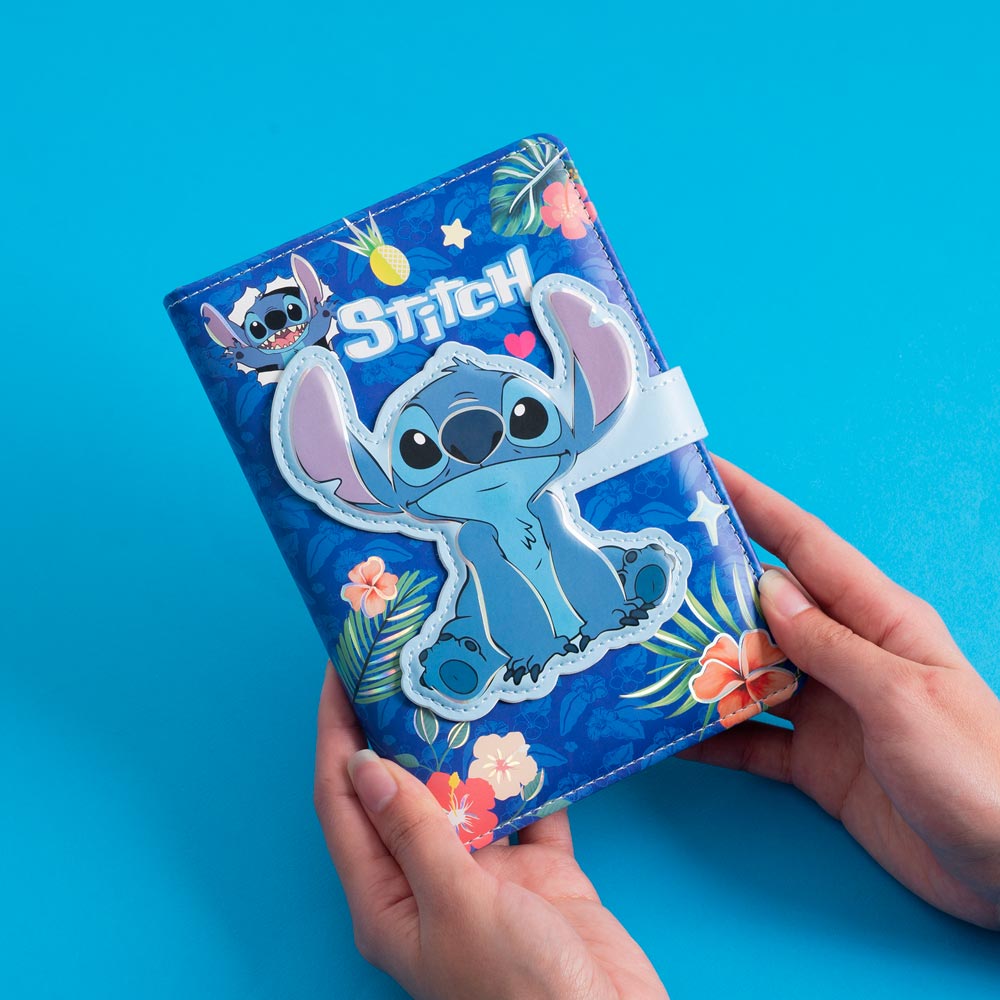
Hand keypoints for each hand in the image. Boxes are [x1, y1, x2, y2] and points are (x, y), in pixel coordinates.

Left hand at [314, 667, 668, 999]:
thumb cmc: (521, 994)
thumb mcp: (457, 908)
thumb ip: (415, 833)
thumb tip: (363, 764)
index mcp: (387, 899)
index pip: (344, 801)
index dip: (334, 734)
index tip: (339, 670)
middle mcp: (428, 880)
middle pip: (400, 788)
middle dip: (397, 726)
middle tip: (404, 660)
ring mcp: (486, 873)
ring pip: (465, 790)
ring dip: (464, 742)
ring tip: (463, 678)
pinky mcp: (539, 868)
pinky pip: (526, 805)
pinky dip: (528, 771)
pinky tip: (530, 727)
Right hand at [681, 457, 999, 929]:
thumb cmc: (976, 772)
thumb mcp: (900, 697)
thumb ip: (830, 643)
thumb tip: (766, 586)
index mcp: (879, 619)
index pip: (805, 545)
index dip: (755, 504)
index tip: (706, 474)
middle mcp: (847, 655)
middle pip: (765, 607)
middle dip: (709, 587)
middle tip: (648, 571)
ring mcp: (828, 709)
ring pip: (749, 672)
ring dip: (701, 665)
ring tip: (642, 652)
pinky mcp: (816, 762)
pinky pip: (751, 740)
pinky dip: (711, 737)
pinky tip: (670, 734)